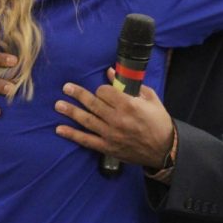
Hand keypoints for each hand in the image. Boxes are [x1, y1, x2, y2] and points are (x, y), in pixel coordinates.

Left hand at [55, 68, 174, 168]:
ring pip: (86, 120)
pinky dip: (72, 135)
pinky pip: (86, 140)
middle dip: (77, 94)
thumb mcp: (150, 98)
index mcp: (128, 105)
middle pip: (92, 103)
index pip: (105, 92)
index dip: (102, 89)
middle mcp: (117, 119)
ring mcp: (110, 135)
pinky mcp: (107, 147)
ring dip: (71, 111)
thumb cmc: (159, 121)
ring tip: (58, 105)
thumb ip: (131, 85)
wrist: (164, 149)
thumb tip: (111, 72)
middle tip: (66, 88)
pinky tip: (60, 129)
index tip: (102, 90)